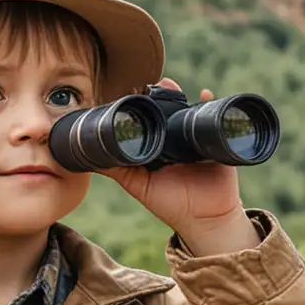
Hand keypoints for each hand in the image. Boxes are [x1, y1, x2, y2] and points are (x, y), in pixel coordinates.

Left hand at [101, 80, 257, 253]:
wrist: (205, 220)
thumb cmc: (172, 204)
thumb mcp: (140, 186)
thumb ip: (118, 170)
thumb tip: (87, 158)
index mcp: (159, 147)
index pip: (151, 120)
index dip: (144, 106)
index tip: (135, 91)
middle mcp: (177, 141)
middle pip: (172, 111)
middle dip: (165, 96)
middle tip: (158, 84)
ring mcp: (197, 141)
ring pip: (190, 113)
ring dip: (184, 97)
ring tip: (173, 88)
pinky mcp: (216, 143)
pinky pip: (216, 121)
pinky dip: (212, 105)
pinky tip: (205, 95)